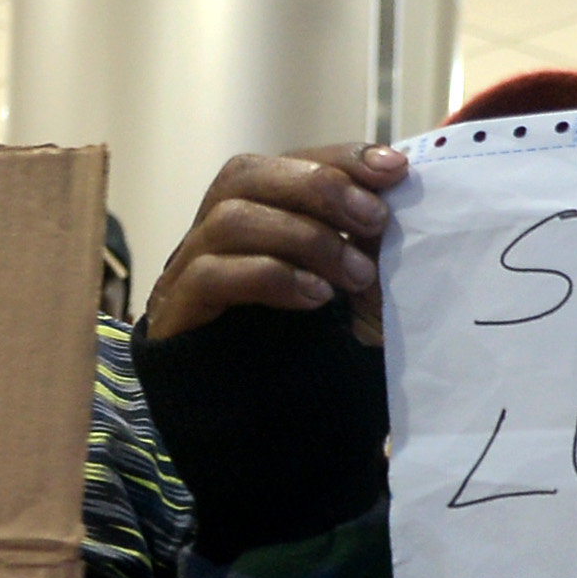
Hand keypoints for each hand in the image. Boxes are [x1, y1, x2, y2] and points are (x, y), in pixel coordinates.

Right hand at [147, 142, 406, 344]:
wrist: (251, 420)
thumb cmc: (301, 346)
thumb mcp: (345, 286)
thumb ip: (362, 244)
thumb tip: (398, 194)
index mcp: (253, 214)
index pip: (289, 161)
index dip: (340, 157)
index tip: (393, 170)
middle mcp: (213, 228)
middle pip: (246, 174)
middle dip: (319, 189)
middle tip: (374, 222)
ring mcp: (189, 266)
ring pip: (230, 219)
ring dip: (304, 238)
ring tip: (355, 276)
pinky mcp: (178, 308)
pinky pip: (215, 274)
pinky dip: (273, 277)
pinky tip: (315, 298)